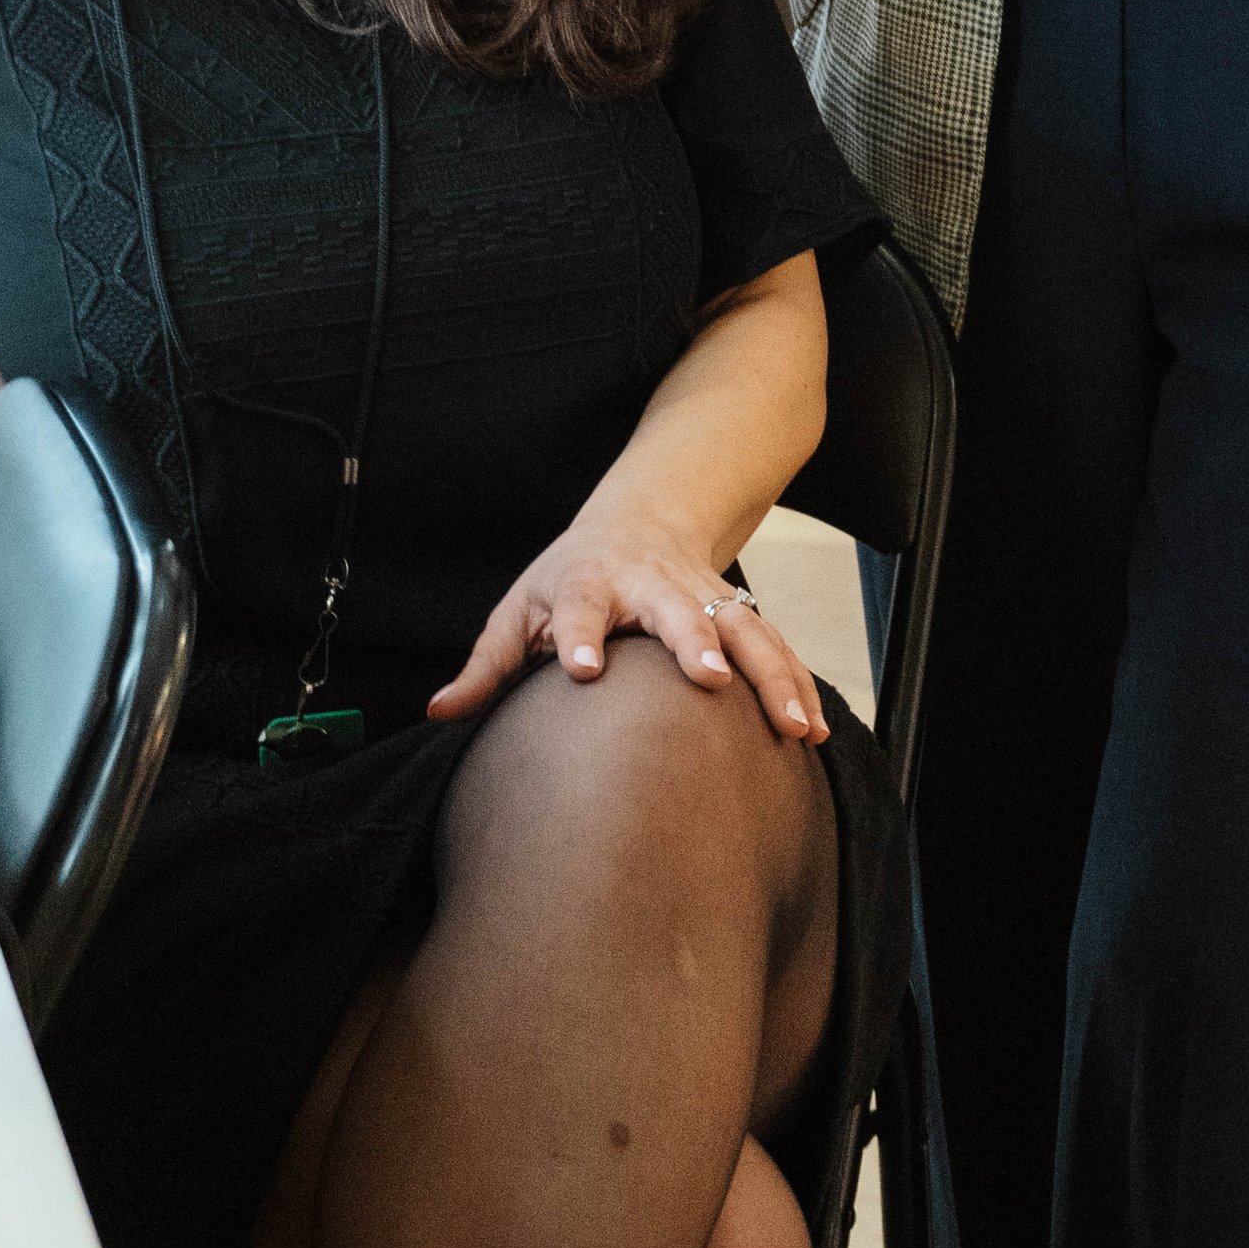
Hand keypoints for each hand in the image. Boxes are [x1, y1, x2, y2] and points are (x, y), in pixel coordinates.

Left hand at [428, 512, 827, 743]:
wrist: (642, 518)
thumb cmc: (567, 578)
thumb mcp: (519, 610)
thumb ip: (486, 666)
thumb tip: (437, 713)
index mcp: (588, 584)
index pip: (580, 608)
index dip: (579, 636)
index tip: (582, 669)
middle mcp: (650, 586)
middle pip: (676, 611)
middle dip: (694, 642)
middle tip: (708, 679)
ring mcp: (702, 596)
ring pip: (744, 631)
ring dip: (770, 675)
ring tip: (792, 726)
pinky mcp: (738, 613)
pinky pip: (773, 647)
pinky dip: (796, 683)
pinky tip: (811, 729)